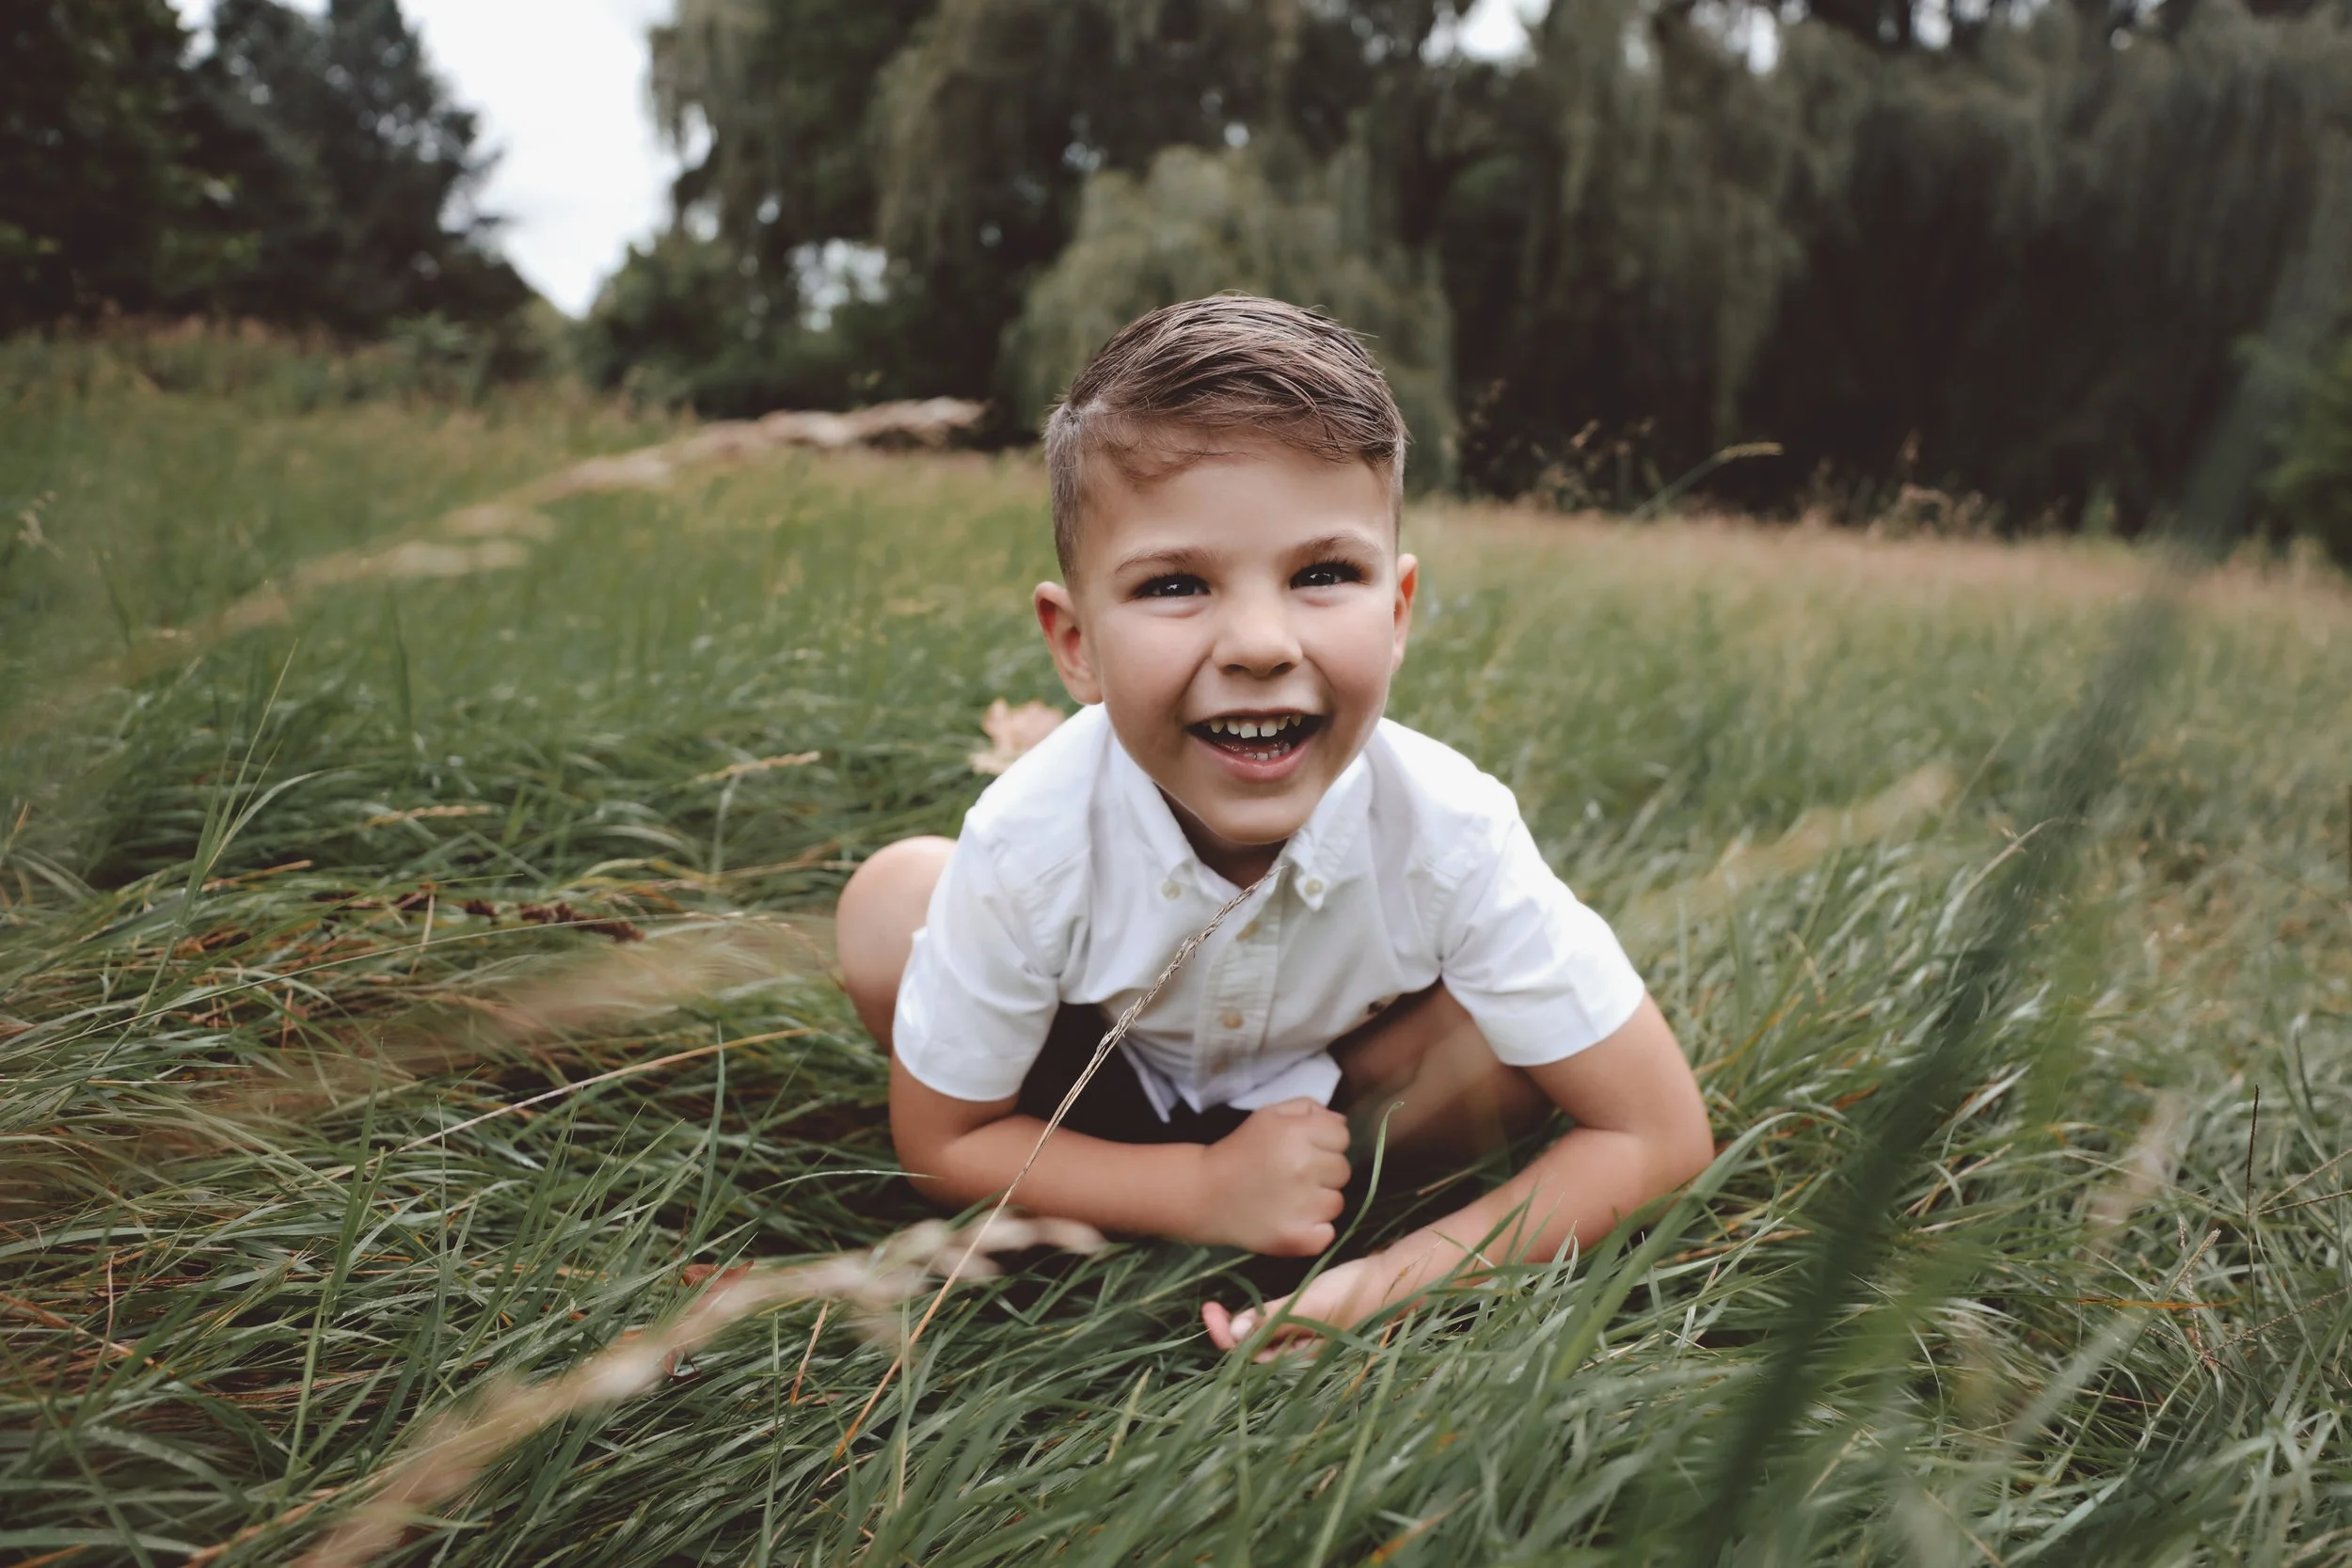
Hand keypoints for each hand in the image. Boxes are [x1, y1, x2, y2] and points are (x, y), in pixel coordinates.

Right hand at [1189, 1098, 1349, 1254]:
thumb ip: (1306, 1108)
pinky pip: (1328, 1233)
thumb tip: (1341, 1121)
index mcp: (1297, 1133)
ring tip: (1290, 1199)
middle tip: (1294, 1175)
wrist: (1203, 1193)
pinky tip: (1292, 1221)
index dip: (1325, 1142)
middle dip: (1324, 1171)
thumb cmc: (1239, 1150)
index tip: (1304, 1150)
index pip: (1342, 1136)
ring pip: (1337, 1202)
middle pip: (1343, 1169)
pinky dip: (1314, 1231)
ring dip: (1319, 1201)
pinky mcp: (1298, 1238)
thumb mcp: (1268, 1115)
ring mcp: (1303, 1206)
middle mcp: (1304, 1167)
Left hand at [1202, 1254, 1391, 1357]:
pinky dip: (1260, 1317)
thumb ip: (1275, 1321)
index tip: (1211, 1311)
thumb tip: (1235, 1335)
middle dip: (1229, 1331)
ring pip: (1263, 1338)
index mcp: (1299, 1358)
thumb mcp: (1311, 1307)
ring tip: (1223, 1306)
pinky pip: (1277, 1326)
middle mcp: (1300, 1354)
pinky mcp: (1313, 1322)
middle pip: (1253, 1351)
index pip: (1249, 1356)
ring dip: (1242, 1324)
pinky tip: (1254, 1304)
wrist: (1392, 1279)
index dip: (1225, 1336)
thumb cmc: (1353, 1294)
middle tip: (1210, 1306)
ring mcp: (1307, 1338)